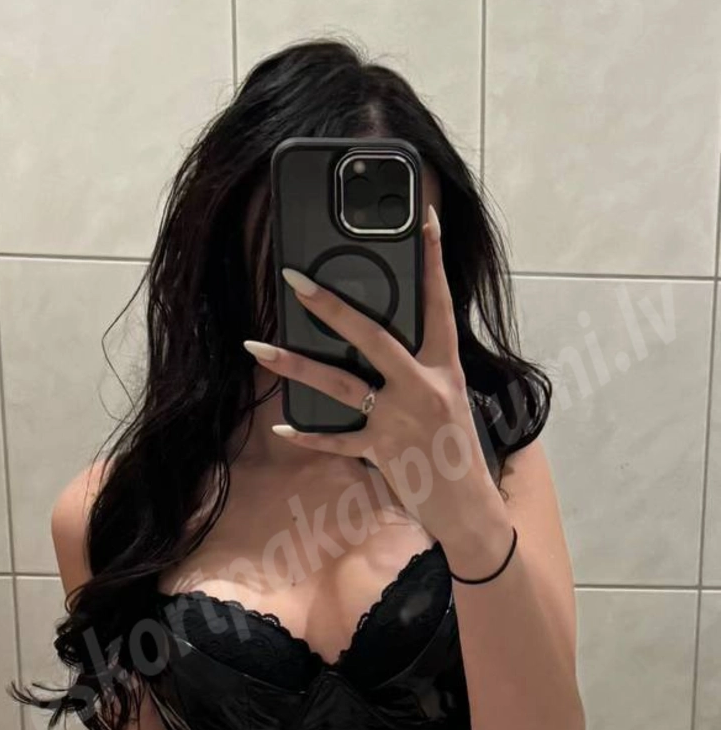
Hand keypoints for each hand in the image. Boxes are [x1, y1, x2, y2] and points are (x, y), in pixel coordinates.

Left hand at [245, 205, 498, 546]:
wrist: (470, 509)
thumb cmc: (458, 451)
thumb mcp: (450, 399)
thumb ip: (421, 369)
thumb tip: (380, 341)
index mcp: (446, 368)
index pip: (440, 304)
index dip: (433, 261)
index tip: (424, 220)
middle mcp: (423, 387)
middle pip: (372, 337)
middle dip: (330, 307)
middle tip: (295, 281)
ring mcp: (400, 419)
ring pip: (340, 383)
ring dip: (294, 364)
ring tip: (258, 346)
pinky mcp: (382, 451)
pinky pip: (336, 440)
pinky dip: (309, 435)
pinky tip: (281, 427)